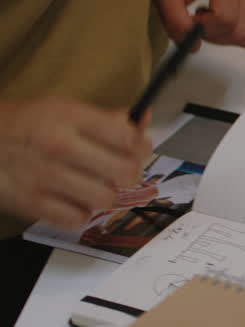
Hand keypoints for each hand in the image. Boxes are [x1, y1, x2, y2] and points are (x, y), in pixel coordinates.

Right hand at [0, 97, 150, 228]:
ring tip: (96, 186)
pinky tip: (74, 200)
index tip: (138, 149)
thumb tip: (141, 120)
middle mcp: (59, 145)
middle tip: (122, 171)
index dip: (141, 146)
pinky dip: (80, 213)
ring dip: (106, 195)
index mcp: (69, 117)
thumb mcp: (61, 108)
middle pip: (125, 171)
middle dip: (130, 173)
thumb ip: (104, 117)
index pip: (127, 137)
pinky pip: (77, 219)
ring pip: (105, 198)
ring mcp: (44, 176)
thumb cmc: (21, 124)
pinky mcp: (31, 202)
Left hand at [153, 0, 244, 49]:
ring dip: (227, 36)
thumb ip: (174, 19)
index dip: (206, 29)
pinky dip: (235, 31)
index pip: (226, 18)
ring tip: (209, 18)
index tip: (191, 21)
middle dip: (217, 36)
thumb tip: (192, 45)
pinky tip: (220, 16)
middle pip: (242, 31)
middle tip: (198, 23)